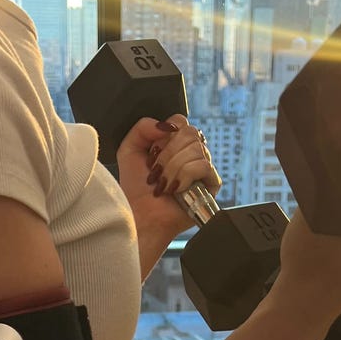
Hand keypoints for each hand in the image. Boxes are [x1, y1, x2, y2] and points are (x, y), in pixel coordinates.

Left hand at [115, 114, 219, 238]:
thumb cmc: (135, 190)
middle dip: (167, 153)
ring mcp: (203, 168)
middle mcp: (192, 154)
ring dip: (172, 168)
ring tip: (162, 185)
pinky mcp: (211, 183)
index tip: (150, 155)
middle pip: (189, 132)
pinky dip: (184, 176)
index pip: (179, 122)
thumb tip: (166, 125)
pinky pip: (203, 165)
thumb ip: (142, 127)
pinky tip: (175, 189)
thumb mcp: (129, 151)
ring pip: (196, 148)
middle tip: (155, 172)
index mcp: (175, 144)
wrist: (140, 217)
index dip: (164, 135)